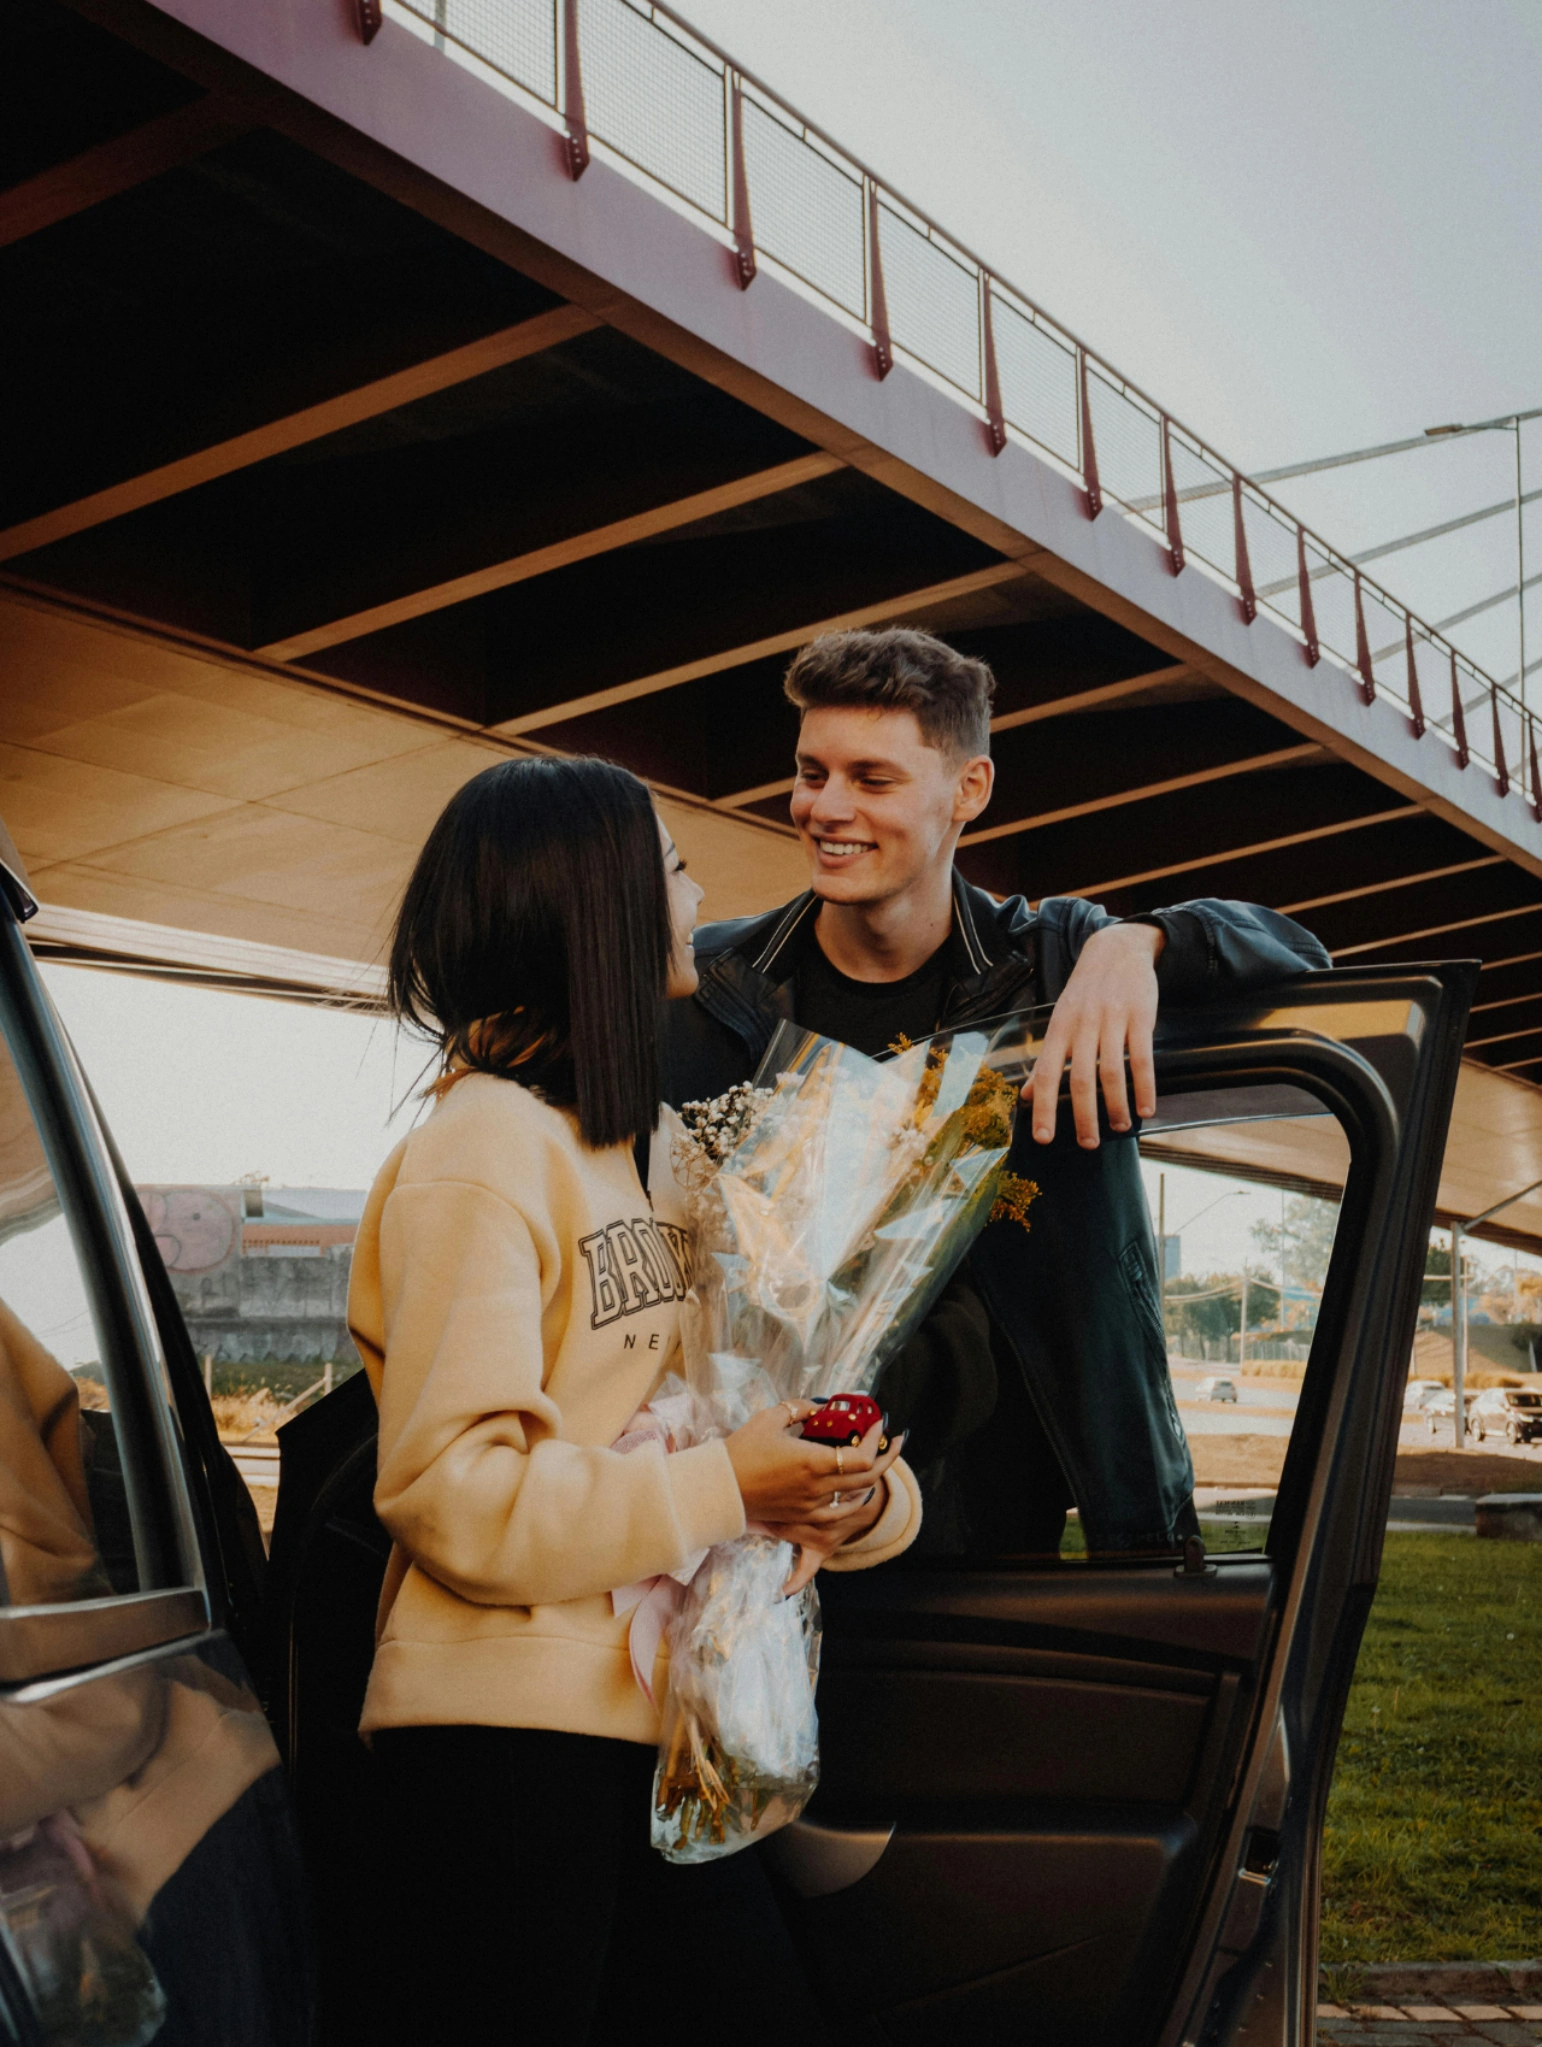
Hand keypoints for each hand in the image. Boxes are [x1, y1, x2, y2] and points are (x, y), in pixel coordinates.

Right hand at [725, 1406, 902, 1590]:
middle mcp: (818, 1488)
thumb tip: (821, 1407)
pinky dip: (854, 1501)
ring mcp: (811, 1506)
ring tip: (880, 1462)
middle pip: (867, 1478)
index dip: (876, 1440)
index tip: (878, 1423)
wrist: (720, 1488)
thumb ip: (800, 1409)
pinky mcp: (802, 1516)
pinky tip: (858, 1492)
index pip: (862, 1457)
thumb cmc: (742, 1451)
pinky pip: (838, 1513)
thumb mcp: (771, 1418)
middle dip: (886, 1457)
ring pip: (856, 1497)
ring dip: (873, 1479)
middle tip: (894, 1441)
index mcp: (813, 1462)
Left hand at [1021, 922, 1162, 1147]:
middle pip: (1079, 1078)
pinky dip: (1144, 1087)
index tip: (1043, 1138)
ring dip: (1115, 1106)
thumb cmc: (1085, 993)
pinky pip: (1142, 1058)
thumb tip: (1026, 1098)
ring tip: (1118, 1128)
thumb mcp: (1060, 1020)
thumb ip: (1046, 1060)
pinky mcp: (1140, 1017)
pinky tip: (1145, 1109)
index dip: (1043, 1107)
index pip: (1046, 1073)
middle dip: (1083, 1115)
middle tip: (1087, 1144)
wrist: (1117, 949)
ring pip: (1112, 1071)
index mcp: (1059, 1028)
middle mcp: (1083, 1025)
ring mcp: (1112, 1020)